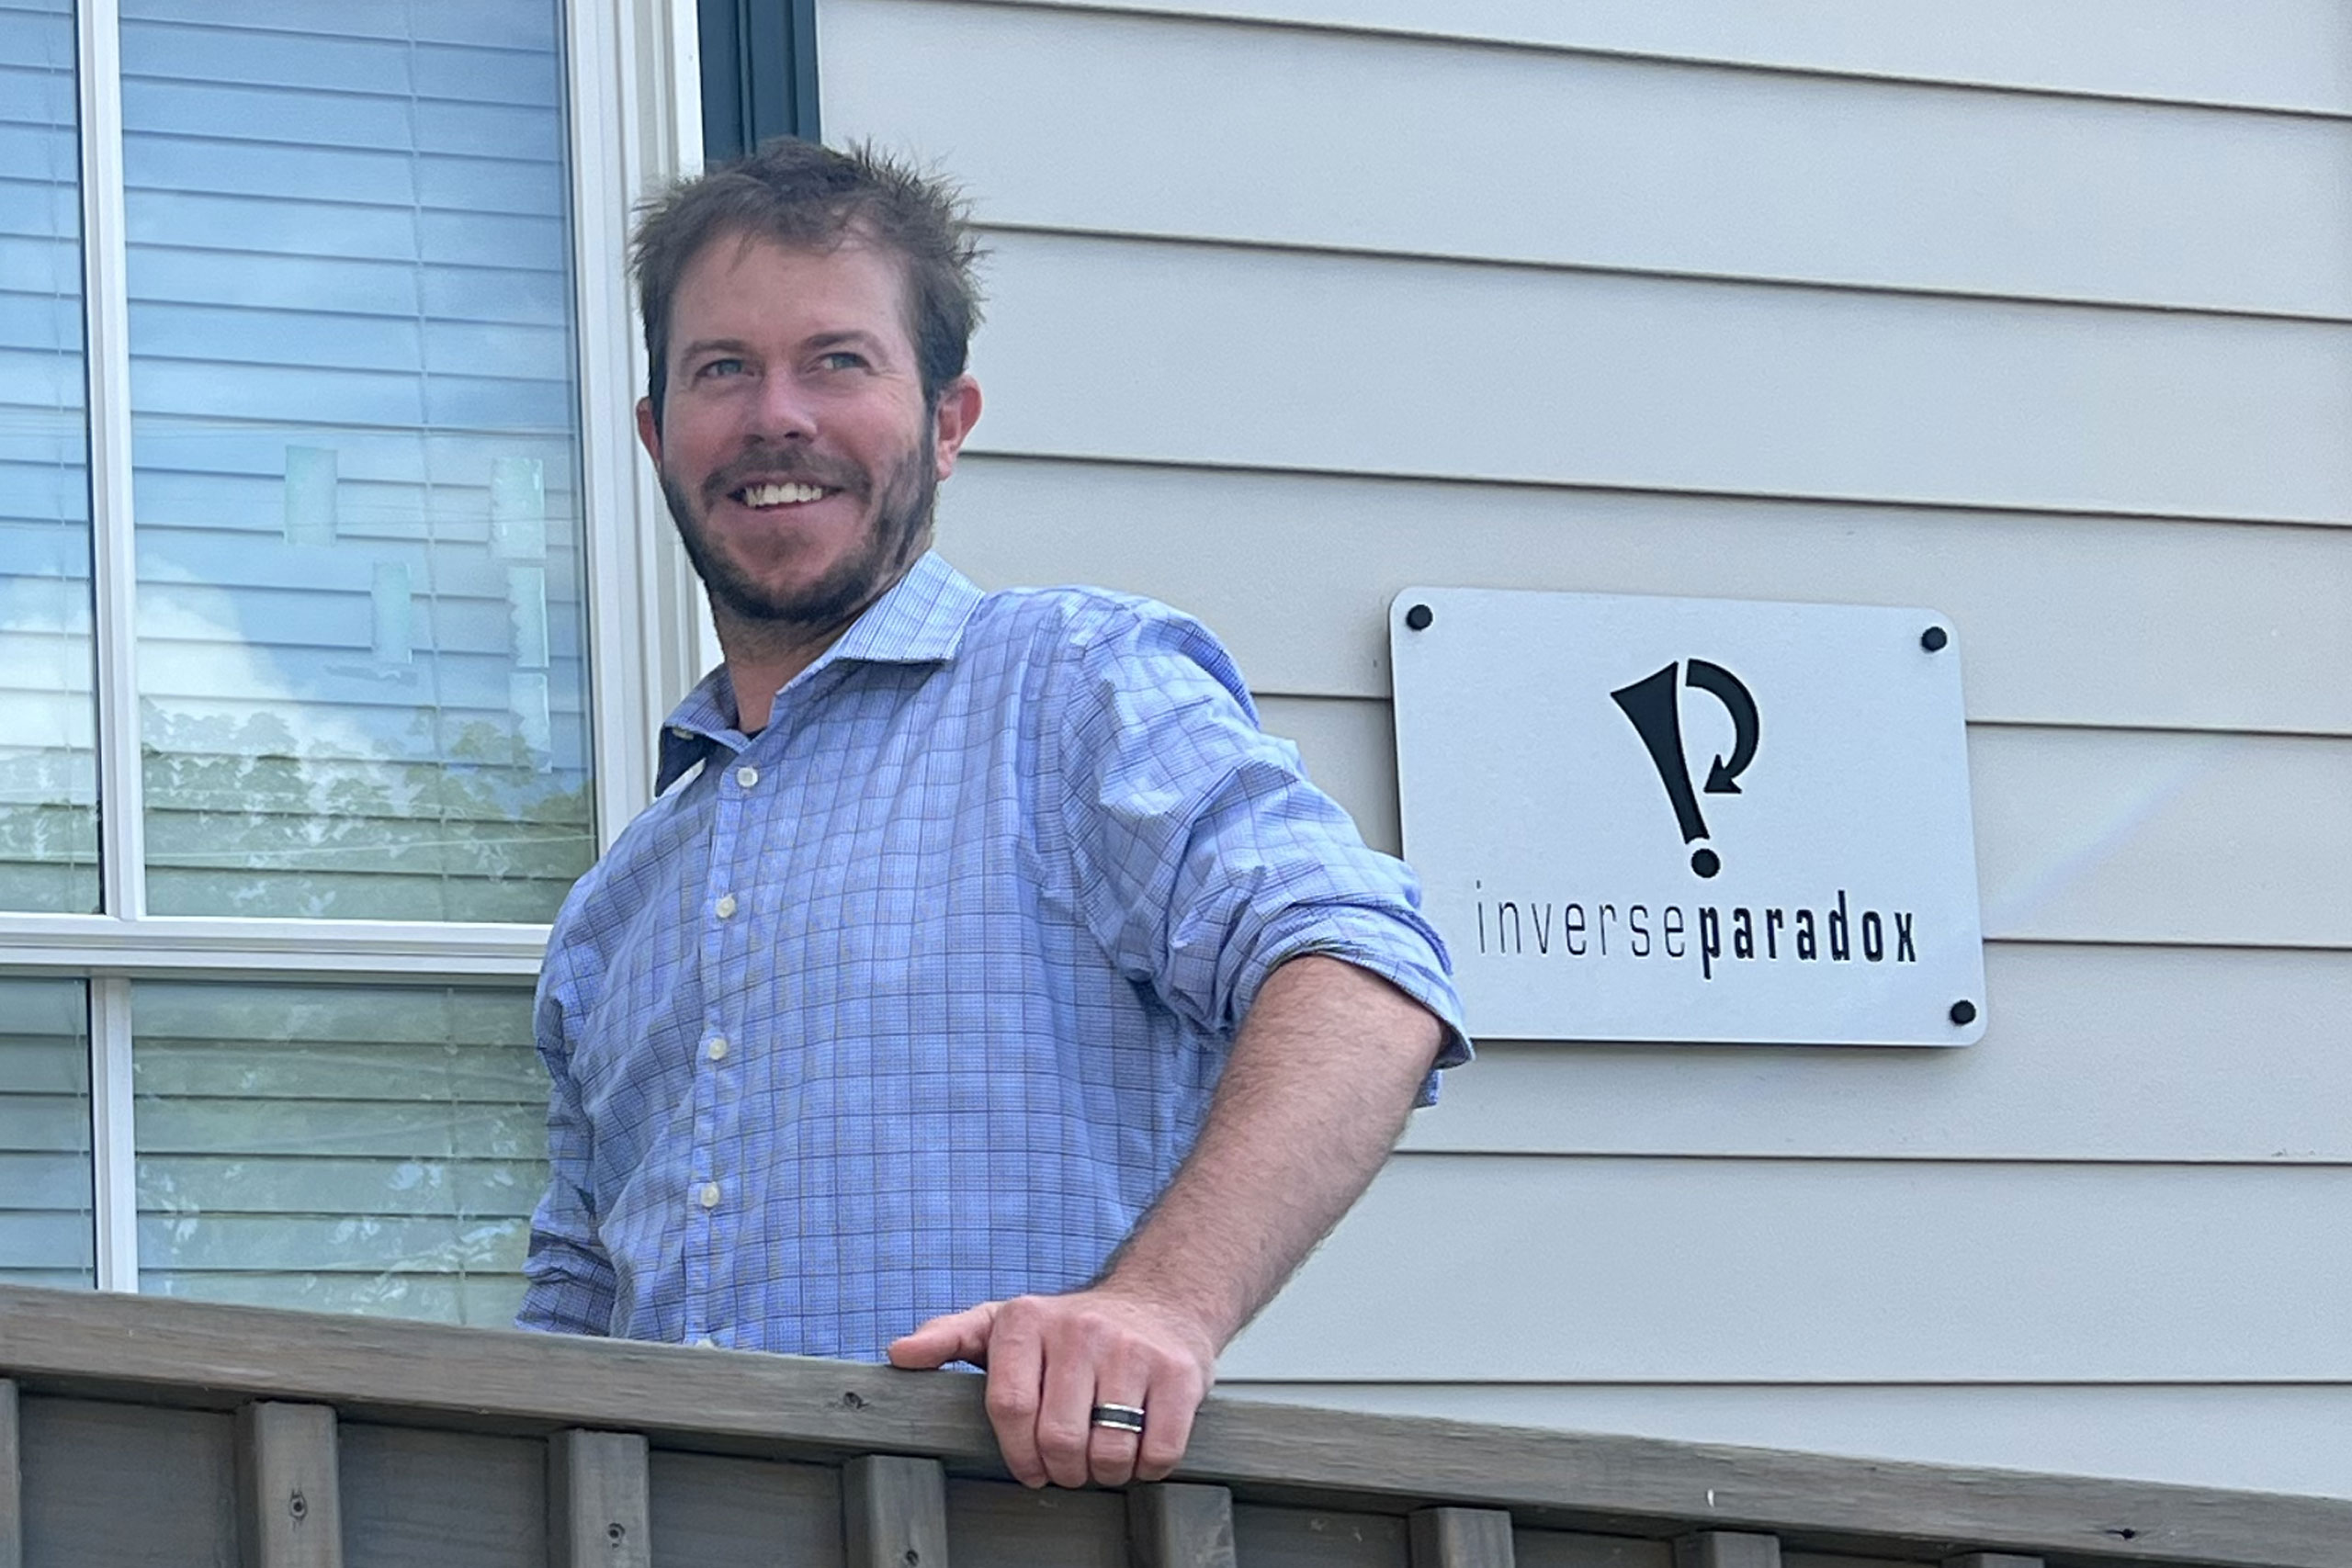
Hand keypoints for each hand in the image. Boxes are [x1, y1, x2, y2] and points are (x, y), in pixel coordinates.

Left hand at [888, 1287, 1217, 1488]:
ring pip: (1108, 1452)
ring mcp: (1133, 1350)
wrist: (1159, 1303)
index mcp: (1029, 1320)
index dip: (1018, 1454)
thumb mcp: (1004, 1323)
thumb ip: (949, 1338)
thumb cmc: (1071, 1328)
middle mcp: (1081, 1329)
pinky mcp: (1179, 1373)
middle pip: (1059, 1438)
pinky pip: (1158, 1452)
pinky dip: (1146, 1468)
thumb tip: (899, 1354)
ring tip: (1100, 1457)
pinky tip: (1138, 1448)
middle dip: (1061, 1469)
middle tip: (1067, 1465)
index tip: (1028, 1467)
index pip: (1010, 1408)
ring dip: (1103, 1473)